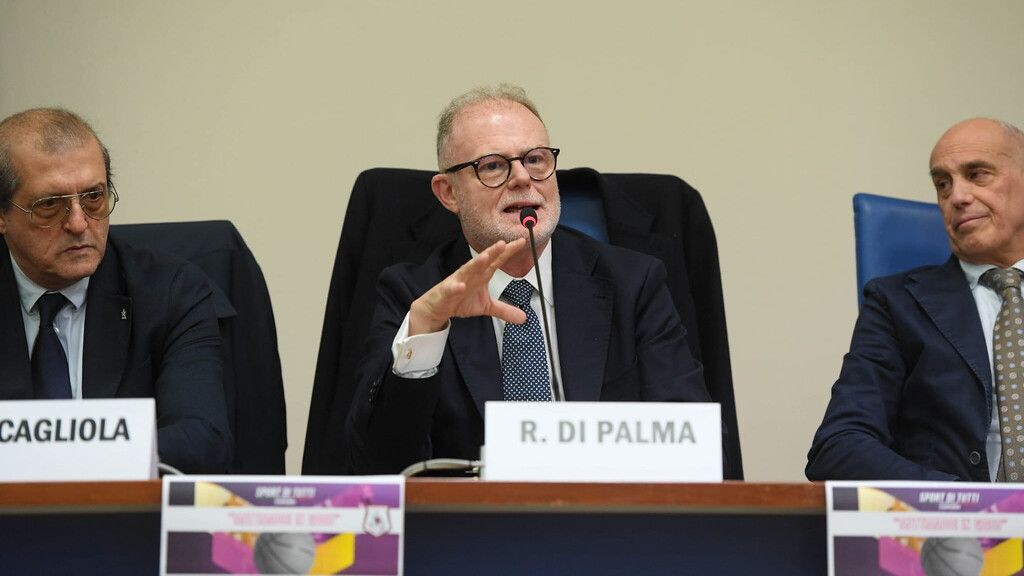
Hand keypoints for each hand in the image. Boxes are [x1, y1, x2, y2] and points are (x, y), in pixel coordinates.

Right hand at [408, 238, 527, 334]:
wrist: (439, 307)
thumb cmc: (461, 300)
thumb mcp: (486, 307)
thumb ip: (505, 310)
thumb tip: (523, 318)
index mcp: (482, 275)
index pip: (497, 261)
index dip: (508, 252)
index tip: (521, 242)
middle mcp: (471, 274)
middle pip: (483, 261)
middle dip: (492, 252)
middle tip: (502, 244)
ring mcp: (458, 281)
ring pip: (467, 270)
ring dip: (476, 264)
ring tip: (485, 257)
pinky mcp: (447, 291)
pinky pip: (451, 289)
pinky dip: (455, 287)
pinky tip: (461, 286)